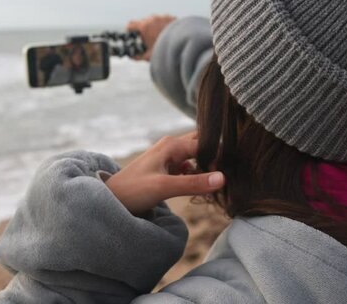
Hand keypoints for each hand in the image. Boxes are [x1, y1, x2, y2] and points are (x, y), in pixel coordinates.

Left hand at [104, 132, 224, 215]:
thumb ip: (193, 183)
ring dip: (207, 169)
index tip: (235, 169)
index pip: (206, 144)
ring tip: (221, 184)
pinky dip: (197, 176)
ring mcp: (168, 158)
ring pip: (196, 159)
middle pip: (202, 147)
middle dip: (216, 158)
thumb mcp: (164, 187)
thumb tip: (223, 178)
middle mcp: (171, 147)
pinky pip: (188, 169)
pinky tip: (204, 188)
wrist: (110, 200)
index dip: (221, 156)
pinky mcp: (166, 170)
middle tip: (231, 174)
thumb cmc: (132, 191)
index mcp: (172, 145)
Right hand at [126, 14, 176, 60]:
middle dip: (143, 30)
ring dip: (153, 27)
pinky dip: (163, 26)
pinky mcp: (171, 17)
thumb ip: (137, 56)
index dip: (129, 30)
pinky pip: (163, 20)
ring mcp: (162, 17)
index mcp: (144, 26)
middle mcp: (152, 19)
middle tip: (146, 39)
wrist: (183, 44)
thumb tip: (132, 56)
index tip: (131, 35)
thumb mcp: (148, 56)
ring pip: (153, 20)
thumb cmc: (165, 50)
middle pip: (142, 22)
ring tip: (158, 37)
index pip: (130, 24)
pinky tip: (166, 35)